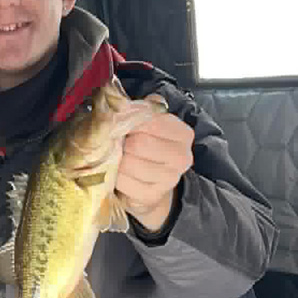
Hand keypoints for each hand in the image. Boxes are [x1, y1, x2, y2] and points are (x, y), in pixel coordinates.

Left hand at [116, 108, 193, 232]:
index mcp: (183, 134)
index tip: (121, 124)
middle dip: (121, 142)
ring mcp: (169, 179)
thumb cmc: (148, 149)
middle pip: (138, 143)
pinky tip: (118, 174)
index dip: (129, 121)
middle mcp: (181, 157)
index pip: (150, 120)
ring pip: (129, 164)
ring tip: (117, 158)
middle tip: (117, 143)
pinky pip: (123, 182)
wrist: (152, 186)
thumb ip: (141, 109)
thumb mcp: (150, 123)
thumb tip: (121, 102)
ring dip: (116, 160)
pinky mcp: (151, 196)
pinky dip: (114, 177)